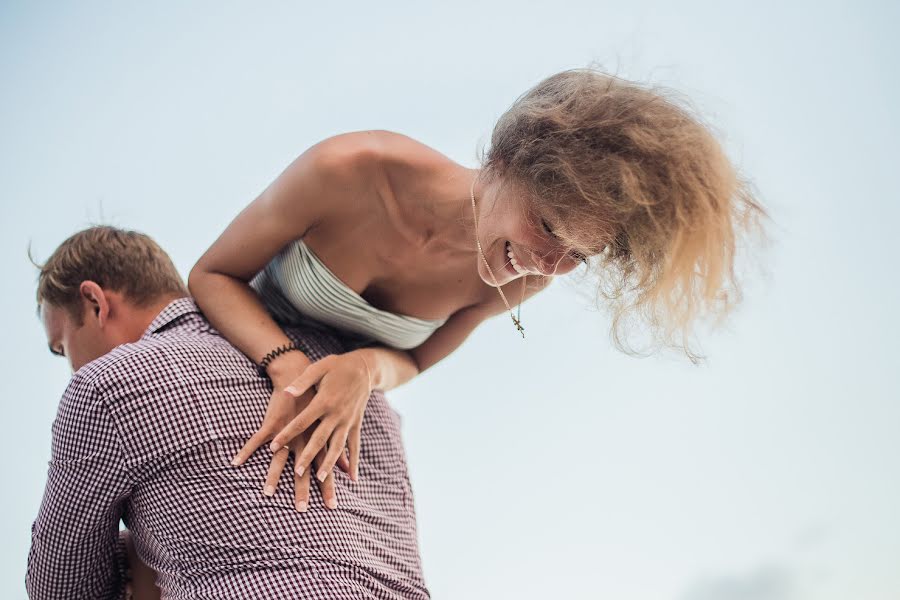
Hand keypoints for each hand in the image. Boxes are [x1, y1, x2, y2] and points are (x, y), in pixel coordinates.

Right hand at [230, 372, 350, 507]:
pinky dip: (246, 451)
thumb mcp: (331, 424)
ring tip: (268, 494)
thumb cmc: (317, 402)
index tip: (331, 507)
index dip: (327, 487)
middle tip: (302, 510)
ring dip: (273, 477)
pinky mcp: (272, 423)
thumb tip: (349, 470)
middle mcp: (304, 440)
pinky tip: (235, 463)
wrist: (301, 374)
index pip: (325, 469)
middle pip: (303, 469)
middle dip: (302, 490)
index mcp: (318, 441)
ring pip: (279, 459)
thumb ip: (338, 450)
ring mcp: (287, 432)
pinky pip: (256, 440)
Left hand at [268, 351, 371, 483]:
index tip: (273, 447)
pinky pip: (355, 445)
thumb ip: (302, 381)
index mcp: (324, 401)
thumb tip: (287, 392)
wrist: (365, 368)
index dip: (287, 434)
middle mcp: (336, 414)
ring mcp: (348, 421)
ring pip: (338, 446)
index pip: (302, 421)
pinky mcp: (356, 424)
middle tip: (297, 472)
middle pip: (320, 439)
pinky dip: (354, 462)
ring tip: (321, 479)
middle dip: (308, 456)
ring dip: (330, 463)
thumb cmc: (337, 366)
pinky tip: (353, 479)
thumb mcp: (319, 368)